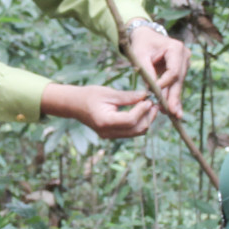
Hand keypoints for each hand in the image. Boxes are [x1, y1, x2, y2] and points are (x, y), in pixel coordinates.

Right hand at [41, 84, 158, 138]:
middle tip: (154, 103)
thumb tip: (145, 96)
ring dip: (146, 120)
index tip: (149, 99)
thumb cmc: (89, 95)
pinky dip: (139, 123)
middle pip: (137, 130)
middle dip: (148, 117)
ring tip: (150, 106)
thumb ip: (128, 96)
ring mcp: (110, 136)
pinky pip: (130, 132)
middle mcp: (108, 132)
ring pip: (136, 133)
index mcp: (105, 121)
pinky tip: (141, 111)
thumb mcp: (108, 93)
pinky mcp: (112, 135)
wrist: (74, 105)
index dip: (143, 110)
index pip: (131, 120)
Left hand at [125, 26, 188, 118]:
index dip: (164, 84)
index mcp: (175, 48)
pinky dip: (172, 96)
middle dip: (173, 97)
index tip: (155, 95)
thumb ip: (147, 72)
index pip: (173, 71)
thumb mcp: (140, 56)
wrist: (146, 37)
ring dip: (173, 99)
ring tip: (172, 114)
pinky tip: (174, 110)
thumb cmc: (142, 44)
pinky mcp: (181, 70)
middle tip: (172, 112)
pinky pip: (176, 84)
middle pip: (178, 79)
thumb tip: (151, 92)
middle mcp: (184, 55)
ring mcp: (184, 63)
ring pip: (178, 84)